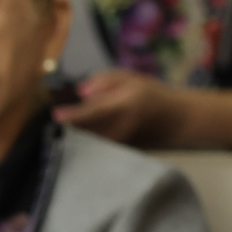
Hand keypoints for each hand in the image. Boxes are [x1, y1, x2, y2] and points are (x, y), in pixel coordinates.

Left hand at [54, 70, 182, 146]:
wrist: (176, 121)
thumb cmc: (151, 95)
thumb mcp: (131, 78)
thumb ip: (105, 81)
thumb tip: (81, 91)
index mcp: (127, 103)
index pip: (95, 110)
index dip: (74, 114)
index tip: (56, 115)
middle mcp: (124, 125)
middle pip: (88, 131)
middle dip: (70, 127)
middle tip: (58, 119)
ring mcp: (124, 142)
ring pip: (92, 142)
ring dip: (76, 136)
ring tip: (68, 127)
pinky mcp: (122, 152)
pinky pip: (98, 149)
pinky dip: (86, 143)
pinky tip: (82, 136)